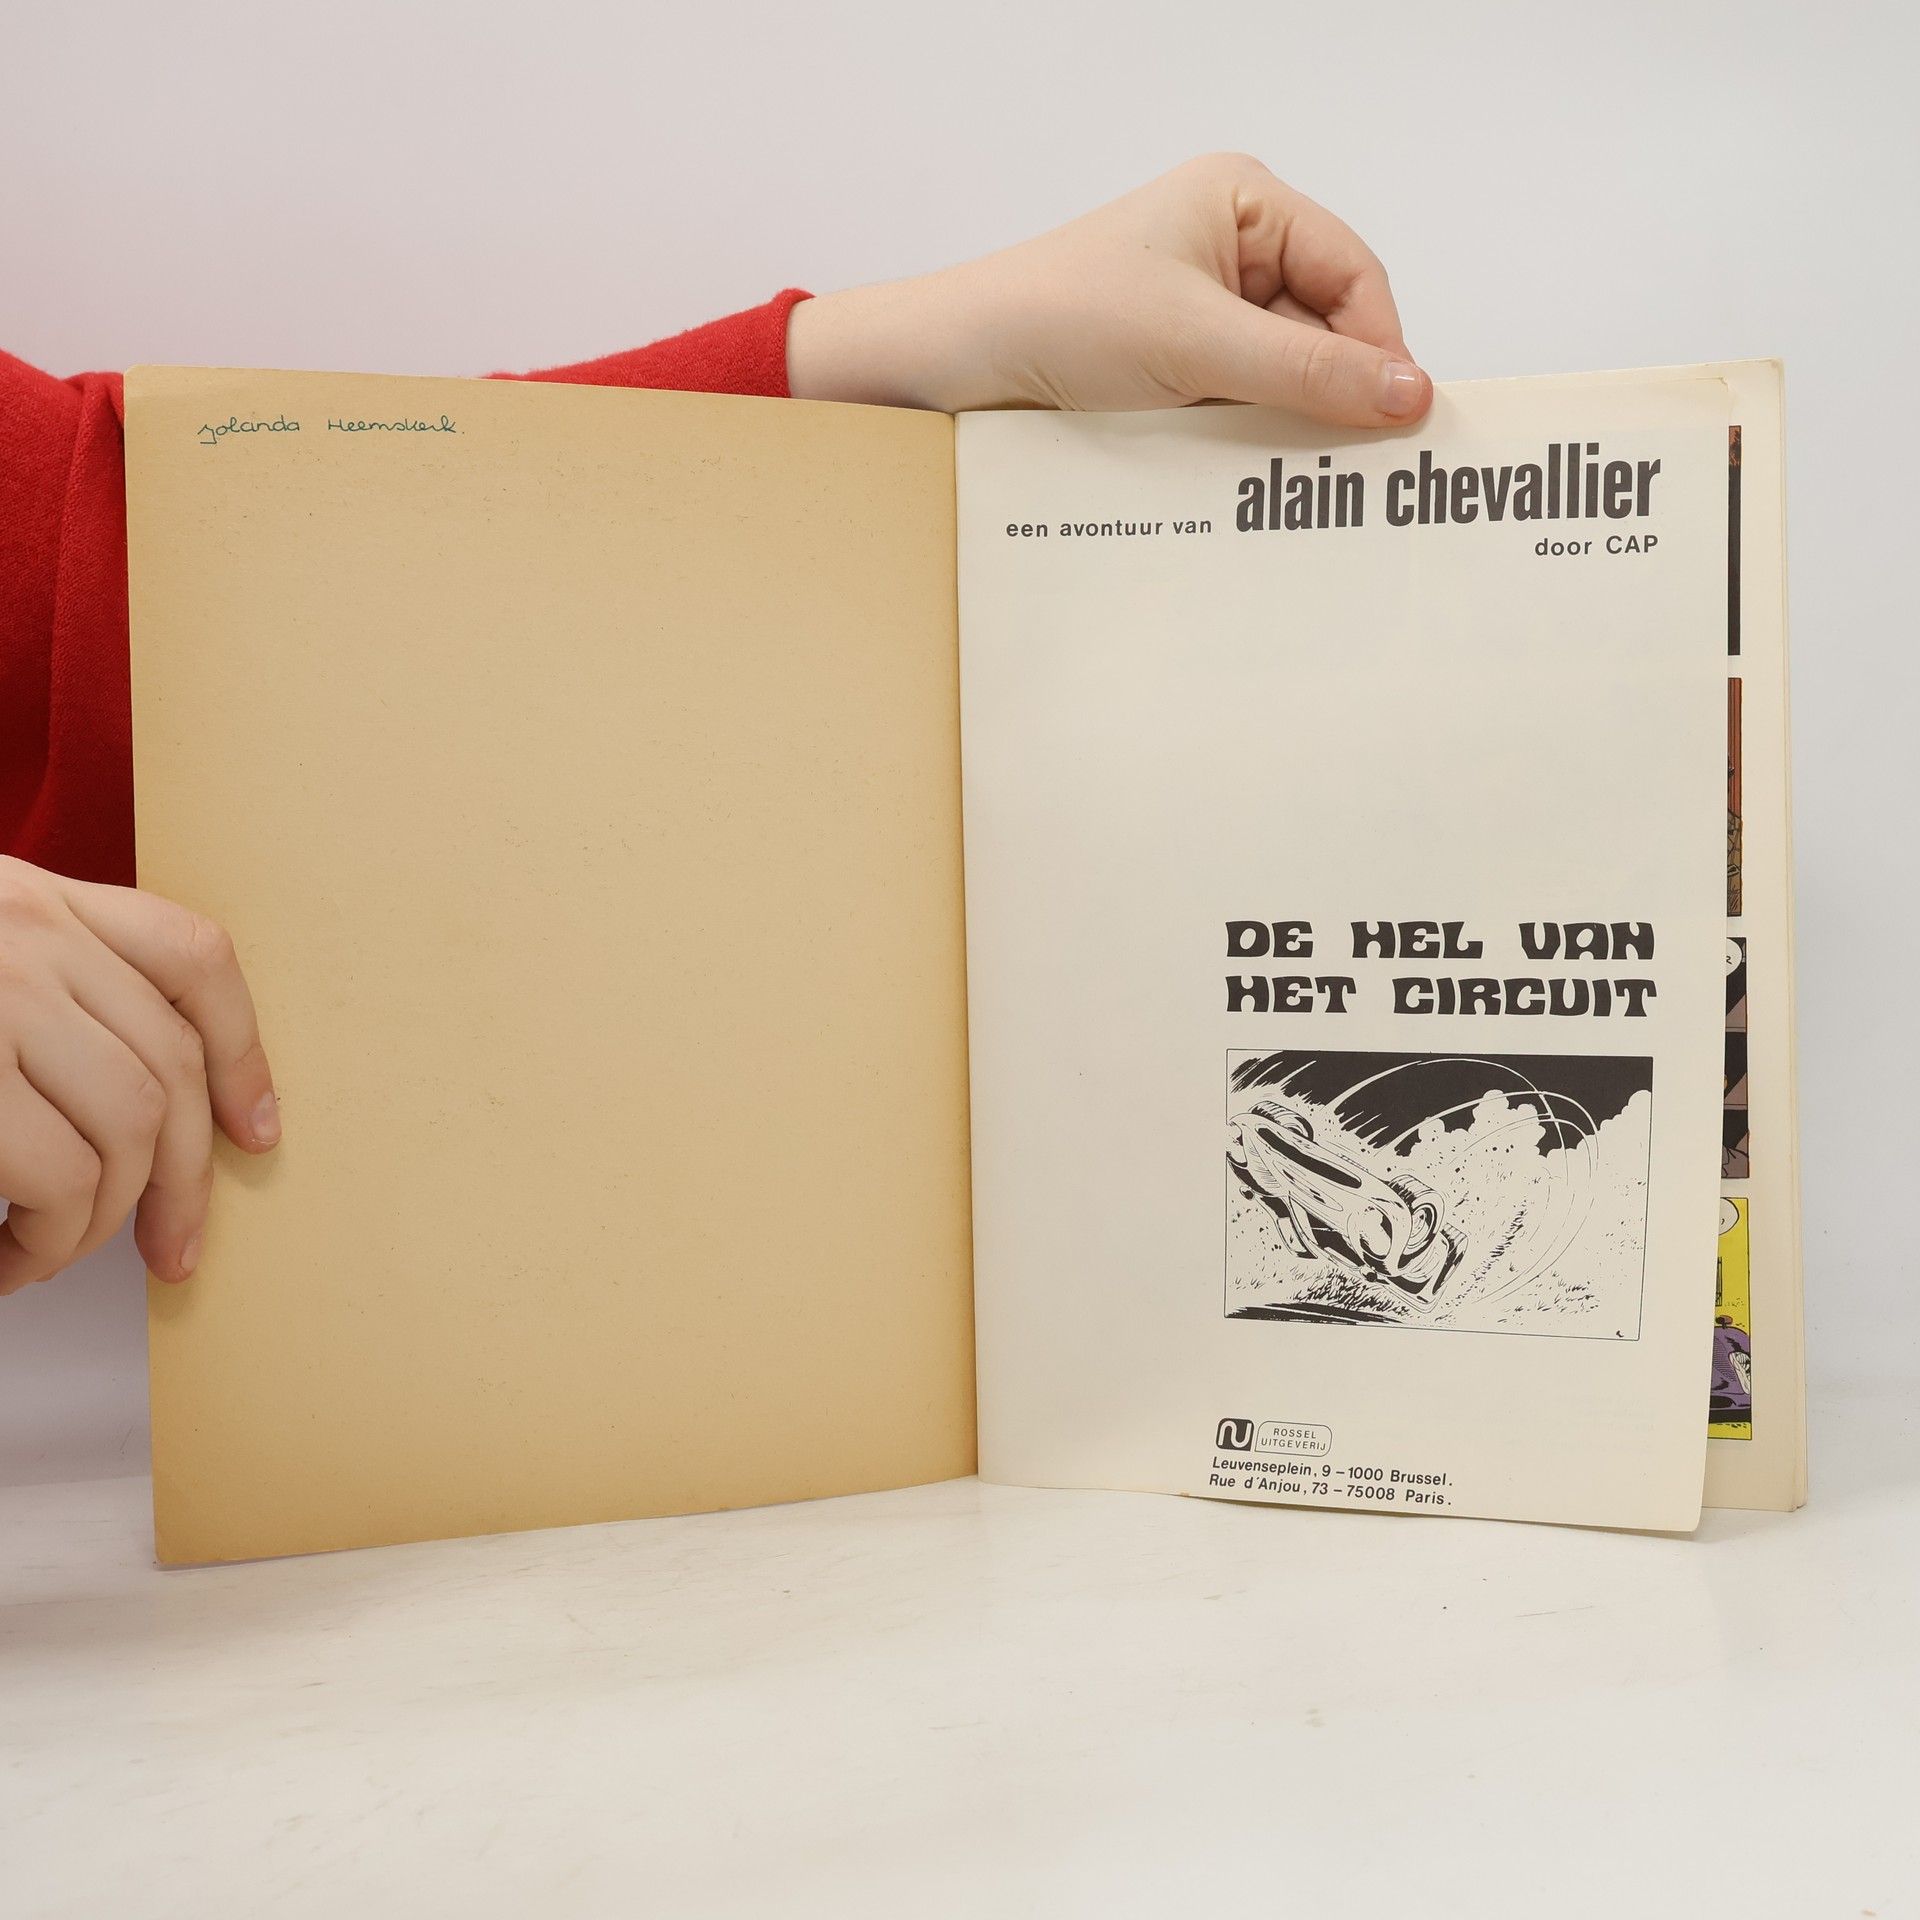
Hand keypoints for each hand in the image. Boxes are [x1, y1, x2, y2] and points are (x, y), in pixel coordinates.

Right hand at [0, 858, 278, 1294]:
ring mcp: (0, 993)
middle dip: (183, 1180)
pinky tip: (7, 1259)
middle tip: (172, 1250)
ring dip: (101, 1222)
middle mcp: (28, 931)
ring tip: (47, 1255)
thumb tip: (134, 1114)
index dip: (242, 1050)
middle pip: (171, 1063)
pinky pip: (58, 1175)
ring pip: (129, 1128)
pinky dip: (45, 1241)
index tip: (257, 1131)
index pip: (190, 955)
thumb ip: (41, 993)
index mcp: (34, 900)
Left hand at [786, 153, 1430, 426]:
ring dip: (1289, 422)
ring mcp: (1202, 314)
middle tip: (1355, 460)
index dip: (1380, 344)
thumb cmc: (1056, 319)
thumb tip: (1408, 393)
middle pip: (1325, 327)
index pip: (1352, 272)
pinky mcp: (1176, 369)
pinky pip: (1241, 406)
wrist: (954, 368)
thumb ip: (1307, 371)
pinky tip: (1249, 473)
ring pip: (1285, 375)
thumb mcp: (1196, 345)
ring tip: (1296, 473)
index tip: (1398, 416)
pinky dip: (1250, 439)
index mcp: (1242, 202)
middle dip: (1336, 389)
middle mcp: (1229, 249)